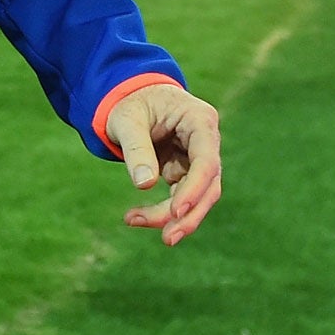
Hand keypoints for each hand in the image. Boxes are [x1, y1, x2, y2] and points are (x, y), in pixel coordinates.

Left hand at [107, 82, 221, 246]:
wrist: (129, 95)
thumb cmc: (130, 101)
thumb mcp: (126, 119)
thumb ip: (136, 148)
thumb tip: (144, 184)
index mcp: (200, 120)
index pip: (206, 161)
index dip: (195, 188)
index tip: (177, 211)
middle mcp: (206, 140)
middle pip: (208, 185)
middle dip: (188, 214)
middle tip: (166, 238)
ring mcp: (198, 157)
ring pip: (197, 196)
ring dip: (172, 217)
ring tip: (135, 222)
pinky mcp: (186, 170)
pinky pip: (181, 196)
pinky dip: (163, 210)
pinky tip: (137, 217)